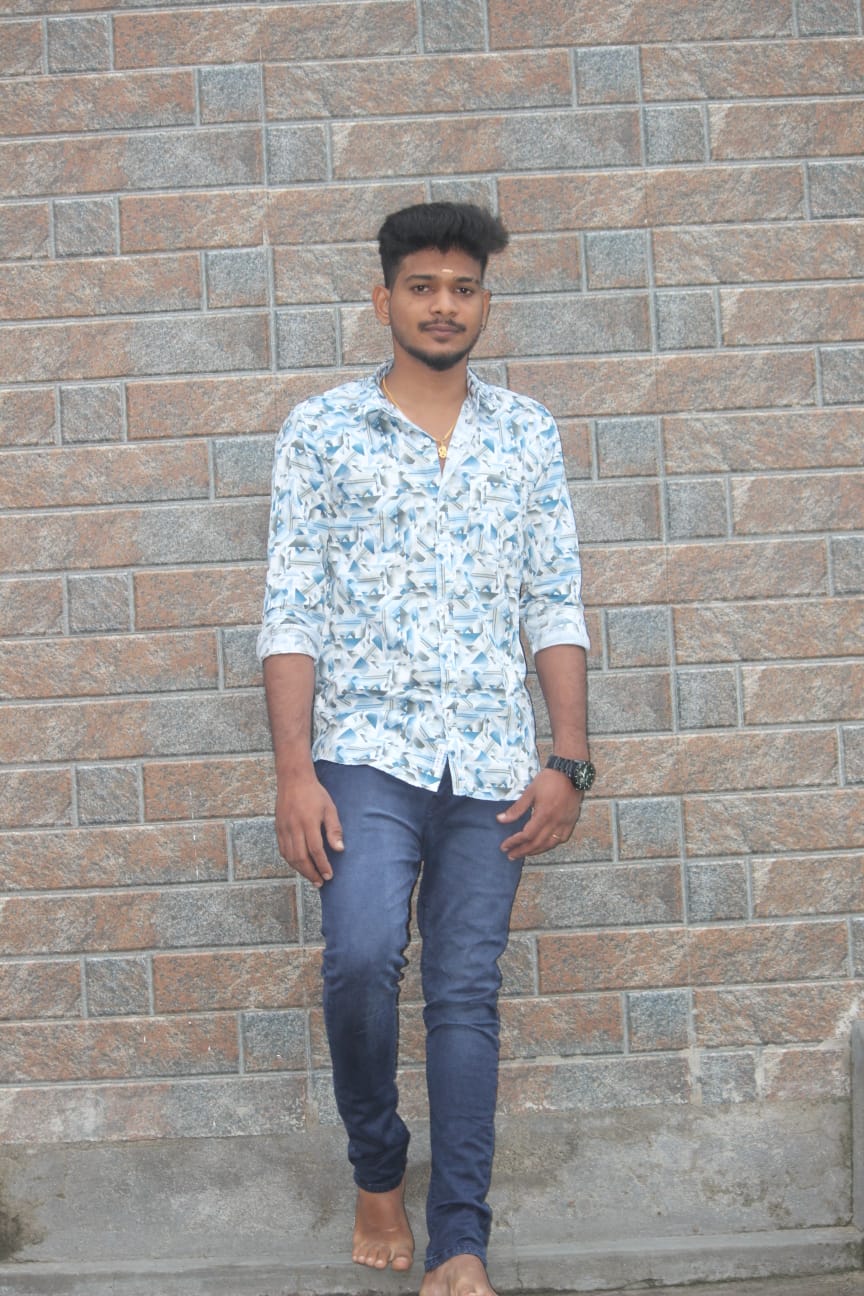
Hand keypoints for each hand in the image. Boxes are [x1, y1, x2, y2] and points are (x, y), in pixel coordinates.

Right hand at [274, 772, 343, 886]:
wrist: (293, 779)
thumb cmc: (315, 794)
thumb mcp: (330, 808)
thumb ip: (334, 829)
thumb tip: (340, 849)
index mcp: (308, 822)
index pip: (315, 850)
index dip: (322, 865)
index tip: (329, 875)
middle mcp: (294, 827)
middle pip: (301, 857)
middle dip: (311, 873)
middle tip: (320, 883)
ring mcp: (284, 828)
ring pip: (290, 856)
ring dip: (300, 870)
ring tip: (311, 877)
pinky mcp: (278, 828)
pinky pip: (283, 850)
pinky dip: (291, 861)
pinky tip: (299, 865)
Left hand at [496, 768, 582, 860]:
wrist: (571, 772)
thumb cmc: (549, 780)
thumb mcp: (529, 792)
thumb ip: (516, 809)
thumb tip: (500, 820)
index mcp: (544, 814)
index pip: (527, 835)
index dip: (514, 842)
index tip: (504, 847)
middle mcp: (555, 822)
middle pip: (537, 843)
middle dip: (523, 851)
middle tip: (511, 855)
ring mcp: (565, 823)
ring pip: (550, 844)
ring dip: (536, 851)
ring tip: (525, 853)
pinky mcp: (571, 821)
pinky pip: (561, 838)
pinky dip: (551, 845)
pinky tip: (544, 845)